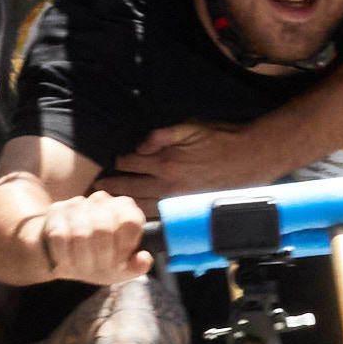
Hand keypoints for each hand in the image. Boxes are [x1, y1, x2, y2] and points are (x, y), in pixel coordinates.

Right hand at [27, 190, 150, 285]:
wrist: (60, 256)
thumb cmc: (95, 260)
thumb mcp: (119, 269)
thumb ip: (136, 266)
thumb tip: (145, 259)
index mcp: (126, 209)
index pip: (131, 222)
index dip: (125, 247)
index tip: (119, 261)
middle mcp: (103, 200)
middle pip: (104, 230)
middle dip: (100, 258)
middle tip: (98, 267)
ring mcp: (78, 203)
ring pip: (81, 234)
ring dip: (81, 260)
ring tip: (82, 266)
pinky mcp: (57, 210)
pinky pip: (60, 238)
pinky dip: (65, 257)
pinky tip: (67, 260)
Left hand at [99, 121, 260, 199]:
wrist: (250, 158)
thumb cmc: (221, 140)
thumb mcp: (192, 128)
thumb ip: (164, 135)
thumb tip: (141, 144)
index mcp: (166, 162)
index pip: (130, 163)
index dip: (116, 163)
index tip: (104, 165)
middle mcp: (168, 185)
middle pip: (130, 188)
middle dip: (110, 188)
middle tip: (93, 191)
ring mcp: (177, 200)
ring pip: (141, 205)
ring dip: (122, 204)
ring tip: (105, 206)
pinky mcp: (187, 208)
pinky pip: (159, 215)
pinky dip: (143, 215)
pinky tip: (134, 216)